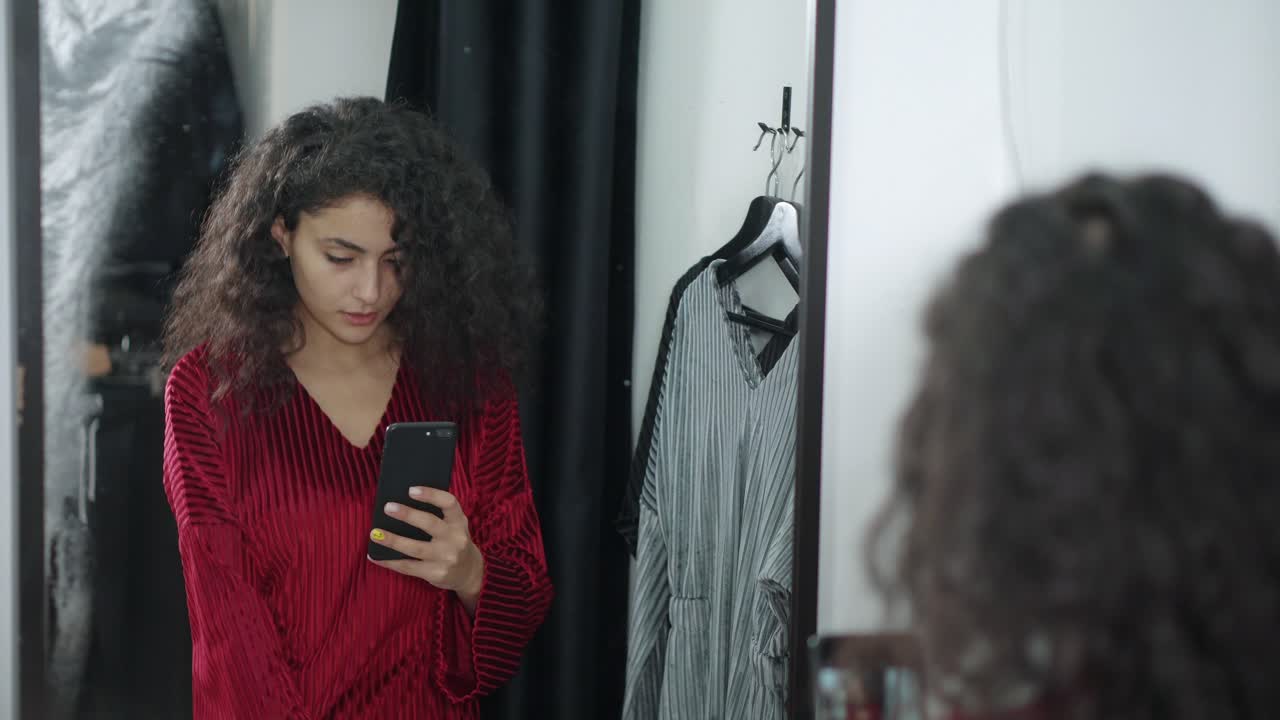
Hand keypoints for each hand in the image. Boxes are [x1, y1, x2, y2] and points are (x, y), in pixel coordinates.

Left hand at [369, 487, 484, 613]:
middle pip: (430, 523)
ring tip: (375, 533)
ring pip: (415, 548)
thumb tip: (401, 503)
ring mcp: (446, 558)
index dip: (431, 494)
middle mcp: (456, 539)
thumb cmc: (453, 542)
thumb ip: (437, 515)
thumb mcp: (454, 526)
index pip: (449, 503)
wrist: (469, 572)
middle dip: (408, 515)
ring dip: (393, 540)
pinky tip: (375, 555)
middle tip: (388, 507)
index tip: (411, 490)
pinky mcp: (436, 574)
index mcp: (459, 522)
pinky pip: (408, 567)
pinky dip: (389, 561)